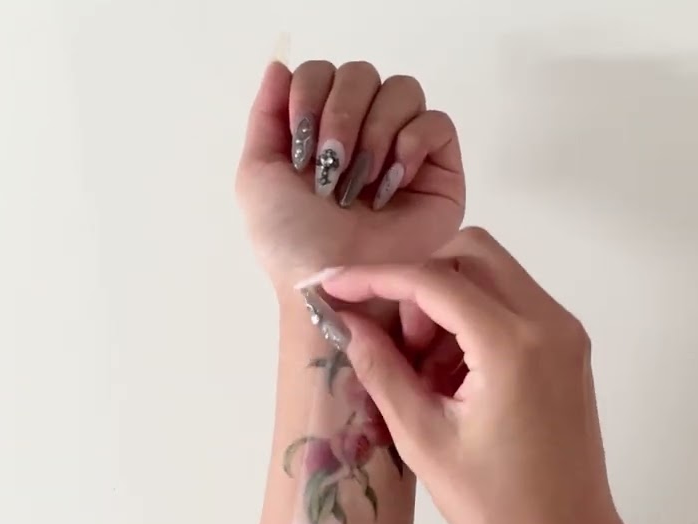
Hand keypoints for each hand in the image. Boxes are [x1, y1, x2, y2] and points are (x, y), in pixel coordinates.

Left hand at [236, 60, 465, 292]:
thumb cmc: (292, 241)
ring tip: (359, 183)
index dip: (310, 94)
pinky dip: (411, 145)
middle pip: (362, 74)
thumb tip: (280, 65)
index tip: (300, 143)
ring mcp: (405, 151)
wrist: (332, 283)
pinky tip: (391, 183)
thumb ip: (266, 115)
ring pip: (402, 90)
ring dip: (373, 131)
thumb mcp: (256, 175)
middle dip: (340, 114)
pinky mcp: (441, 172)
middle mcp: (364, 133)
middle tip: (330, 165)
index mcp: (322, 131)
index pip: (324, 72)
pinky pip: (437, 123)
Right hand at [318, 228, 626, 523]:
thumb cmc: (498, 508)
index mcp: (514, 346)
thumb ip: (383, 370)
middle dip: (419, 282)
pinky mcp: (569, 349)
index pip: (434, 280)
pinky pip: (513, 304)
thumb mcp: (424, 439)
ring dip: (447, 301)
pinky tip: (450, 376)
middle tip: (397, 340)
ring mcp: (565, 334)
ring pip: (493, 275)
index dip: (376, 277)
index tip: (333, 286)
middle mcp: (549, 324)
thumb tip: (347, 322)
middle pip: (471, 255)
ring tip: (422, 369)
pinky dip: (473, 320)